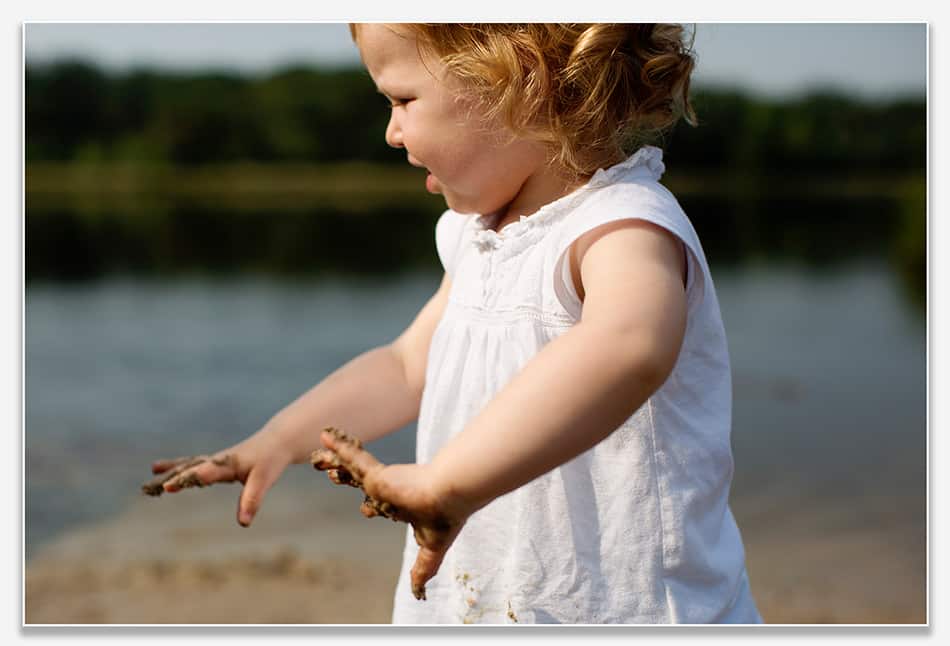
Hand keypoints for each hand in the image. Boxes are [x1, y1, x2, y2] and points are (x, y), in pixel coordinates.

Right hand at [143, 430, 293, 527]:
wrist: (277, 441)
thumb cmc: (271, 460)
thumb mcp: (264, 479)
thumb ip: (252, 500)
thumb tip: (243, 523)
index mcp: (228, 464)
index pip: (207, 472)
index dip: (190, 479)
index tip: (171, 486)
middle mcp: (218, 460)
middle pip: (190, 468)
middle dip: (171, 477)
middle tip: (150, 486)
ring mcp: (215, 460)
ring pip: (188, 464)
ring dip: (170, 471)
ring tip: (151, 473)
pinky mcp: (216, 462)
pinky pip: (193, 465)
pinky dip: (178, 467)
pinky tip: (164, 470)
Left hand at [312, 428, 470, 600]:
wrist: (447, 496)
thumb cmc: (444, 517)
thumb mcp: (432, 548)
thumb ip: (424, 568)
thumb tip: (418, 593)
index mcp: (402, 505)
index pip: (382, 506)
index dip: (371, 507)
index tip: (365, 509)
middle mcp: (390, 491)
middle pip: (361, 484)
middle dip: (345, 479)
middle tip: (331, 475)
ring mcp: (382, 481)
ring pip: (352, 470)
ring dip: (334, 462)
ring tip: (317, 456)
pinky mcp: (376, 474)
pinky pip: (352, 458)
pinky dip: (338, 447)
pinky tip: (324, 434)